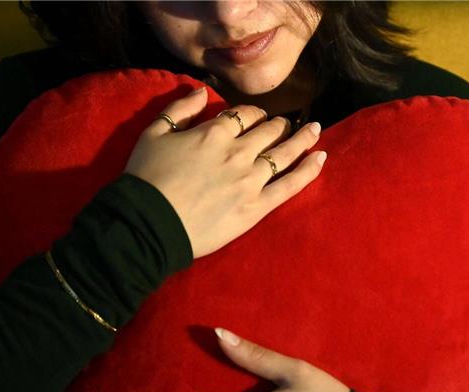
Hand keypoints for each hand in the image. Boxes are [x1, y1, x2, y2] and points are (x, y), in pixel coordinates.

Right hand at [123, 85, 326, 259]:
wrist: (150, 223)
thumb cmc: (146, 178)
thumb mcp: (153, 134)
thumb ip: (178, 109)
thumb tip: (200, 91)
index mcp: (214, 132)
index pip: (243, 114)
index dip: (252, 113)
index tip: (255, 116)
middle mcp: (238, 151)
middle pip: (268, 130)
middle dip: (278, 124)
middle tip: (285, 124)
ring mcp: (251, 179)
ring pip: (285, 152)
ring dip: (302, 137)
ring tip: (315, 129)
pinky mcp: (257, 206)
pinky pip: (290, 185)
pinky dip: (309, 170)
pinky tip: (322, 158)